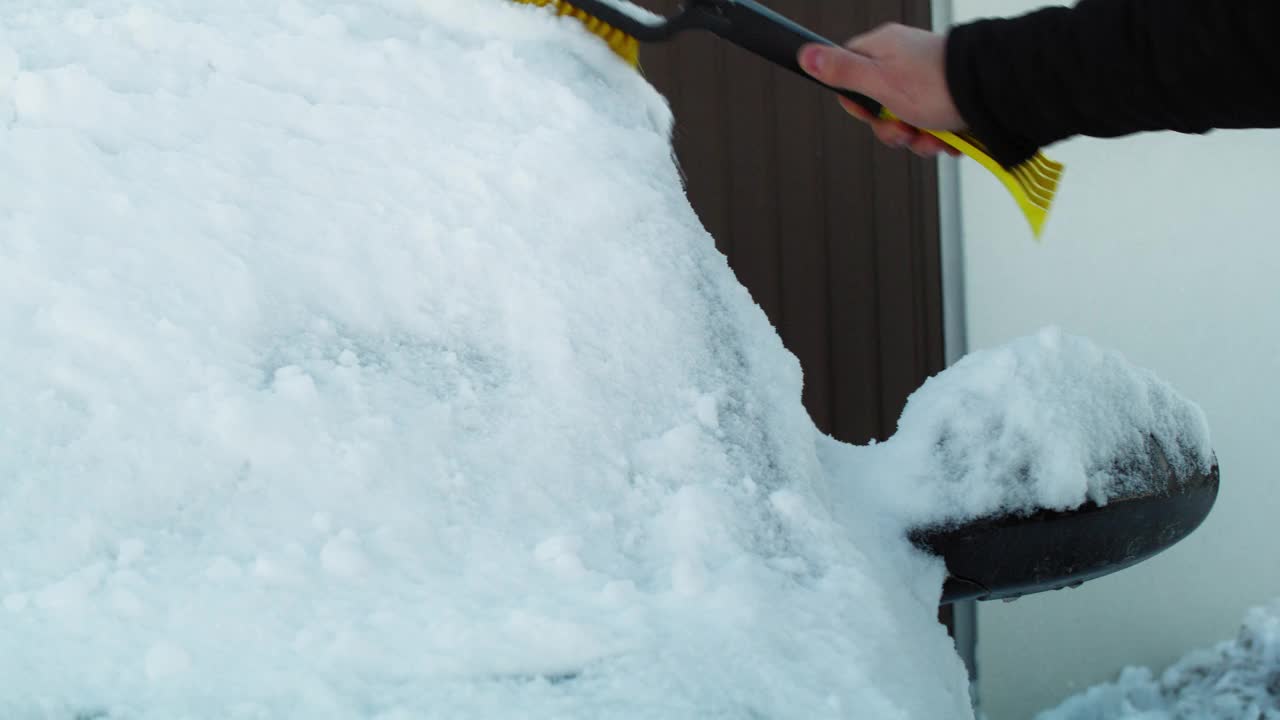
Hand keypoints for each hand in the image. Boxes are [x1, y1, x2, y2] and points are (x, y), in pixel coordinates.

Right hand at [798, 24, 965, 157]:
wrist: (993, 92)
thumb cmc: (939, 84)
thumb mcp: (880, 82)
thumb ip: (841, 71)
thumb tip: (805, 55)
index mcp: (882, 48)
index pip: (850, 75)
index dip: (858, 104)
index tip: (871, 113)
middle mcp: (904, 61)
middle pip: (879, 105)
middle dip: (891, 129)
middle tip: (904, 131)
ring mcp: (927, 79)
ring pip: (906, 119)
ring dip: (917, 138)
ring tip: (931, 136)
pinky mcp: (947, 97)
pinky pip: (931, 122)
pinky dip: (937, 136)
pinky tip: (946, 137)